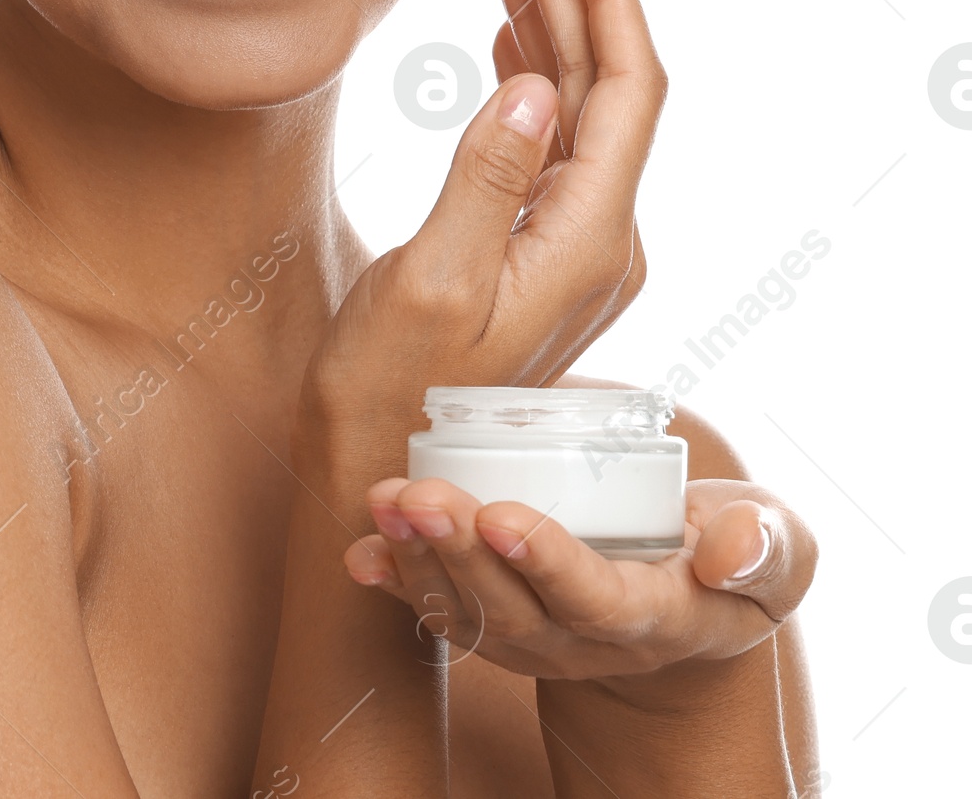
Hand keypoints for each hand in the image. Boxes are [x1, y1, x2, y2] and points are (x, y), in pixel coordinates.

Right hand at [296, 0, 664, 488]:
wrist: (378, 471)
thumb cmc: (389, 391)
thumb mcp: (428, 283)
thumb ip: (486, 180)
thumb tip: (534, 84)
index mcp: (587, 242)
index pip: (625, 94)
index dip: (612, 1)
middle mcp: (597, 239)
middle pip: (603, 86)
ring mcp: (572, 246)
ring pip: (576, 107)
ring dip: (548, 22)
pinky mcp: (537, 249)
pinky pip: (549, 139)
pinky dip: (528, 71)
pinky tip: (506, 33)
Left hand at [345, 474, 817, 691]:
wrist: (691, 587)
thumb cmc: (734, 549)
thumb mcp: (778, 545)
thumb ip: (767, 546)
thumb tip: (727, 548)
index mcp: (660, 619)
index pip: (597, 601)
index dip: (549, 563)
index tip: (503, 516)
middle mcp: (588, 640)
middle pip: (516, 610)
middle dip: (461, 554)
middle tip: (418, 499)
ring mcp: (538, 639)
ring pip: (470, 613)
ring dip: (419, 561)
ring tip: (384, 504)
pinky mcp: (499, 620)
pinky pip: (441, 610)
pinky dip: (397, 583)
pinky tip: (361, 551)